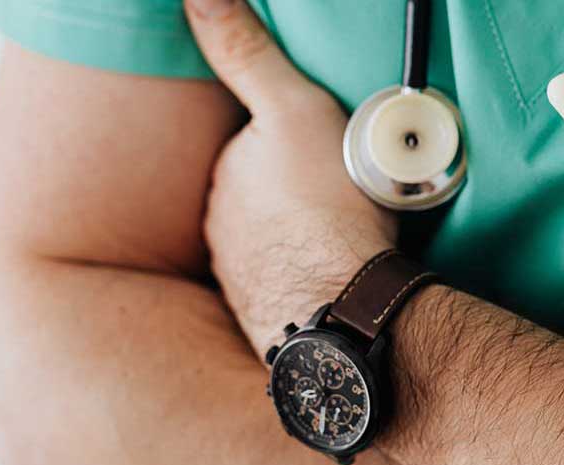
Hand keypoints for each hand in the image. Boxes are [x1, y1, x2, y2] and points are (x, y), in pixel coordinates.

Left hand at [185, 0, 395, 354]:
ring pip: (269, 239)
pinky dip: (305, 272)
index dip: (289, 143)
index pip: (250, 147)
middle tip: (341, 190)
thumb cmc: (326, 205)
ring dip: (297, 233)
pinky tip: (333, 273)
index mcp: (225, 174)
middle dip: (290, 190)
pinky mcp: (265, 311)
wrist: (343, 305)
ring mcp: (240, 272)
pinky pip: (285, 280)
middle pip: (258, 193)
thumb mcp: (293, 110)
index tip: (325, 151)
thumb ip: (246, 53)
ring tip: (343, 233)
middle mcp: (220, 225)